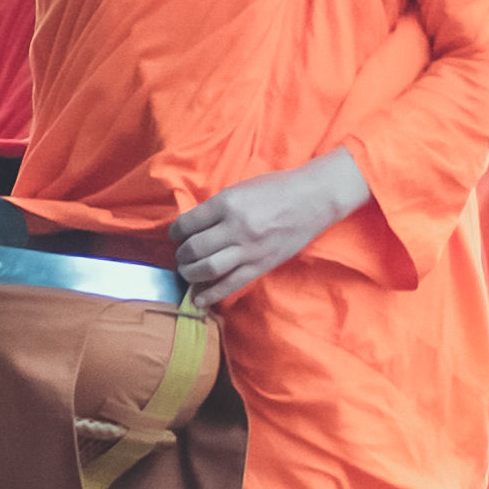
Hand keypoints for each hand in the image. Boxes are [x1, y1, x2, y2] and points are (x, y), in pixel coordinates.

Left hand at [169, 150, 368, 304]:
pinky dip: (210, 294)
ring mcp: (249, 249)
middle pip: (194, 248)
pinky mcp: (261, 265)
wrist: (312, 199)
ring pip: (208, 268)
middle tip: (182, 255)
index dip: (175, 232)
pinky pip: (231, 284)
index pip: (188, 223)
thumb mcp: (240, 189)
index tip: (176, 235)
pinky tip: (198, 299)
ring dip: (191, 273)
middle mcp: (235, 227)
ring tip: (188, 272)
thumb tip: (193, 226)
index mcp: (227, 203)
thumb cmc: (276, 189)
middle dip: (182, 255)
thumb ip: (217, 208)